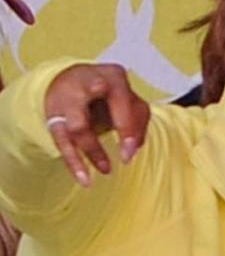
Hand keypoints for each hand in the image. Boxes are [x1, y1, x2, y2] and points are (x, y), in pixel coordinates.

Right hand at [43, 64, 149, 186]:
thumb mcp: (129, 99)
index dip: (129, 129)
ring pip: (77, 128)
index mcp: (113, 76)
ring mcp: (67, 101)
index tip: (131, 152)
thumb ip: (139, 120)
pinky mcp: (54, 118)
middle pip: (103, 107)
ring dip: (93, 152)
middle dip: (113, 135)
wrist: (71, 80)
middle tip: (127, 158)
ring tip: (106, 170)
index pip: (123, 101)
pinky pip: (62, 143)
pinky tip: (84, 178)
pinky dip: (74, 163)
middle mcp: (87, 84)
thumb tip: (133, 148)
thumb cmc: (108, 93)